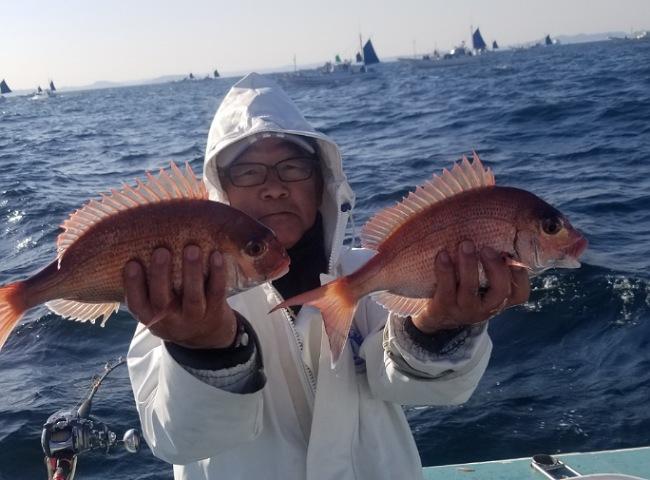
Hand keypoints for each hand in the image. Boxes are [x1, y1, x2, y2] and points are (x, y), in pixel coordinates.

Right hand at [123, 245, 237, 347]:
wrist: (204, 337)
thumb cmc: (173, 309)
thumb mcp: (155, 306)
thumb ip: (147, 284)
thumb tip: (136, 245)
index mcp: (150, 316)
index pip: (136, 303)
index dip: (132, 285)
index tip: (132, 263)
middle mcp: (170, 320)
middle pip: (162, 300)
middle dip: (161, 274)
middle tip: (161, 251)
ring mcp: (194, 317)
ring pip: (192, 297)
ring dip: (192, 272)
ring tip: (192, 249)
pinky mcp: (215, 311)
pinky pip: (216, 292)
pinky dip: (218, 274)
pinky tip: (216, 255)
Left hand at [411, 241, 529, 333]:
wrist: (436, 314)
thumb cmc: (463, 287)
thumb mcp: (482, 280)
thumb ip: (492, 262)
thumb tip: (504, 225)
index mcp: (499, 299)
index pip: (520, 293)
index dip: (521, 275)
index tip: (513, 254)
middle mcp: (485, 307)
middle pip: (500, 291)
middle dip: (495, 267)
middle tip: (487, 248)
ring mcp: (464, 309)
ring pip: (470, 289)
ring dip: (469, 265)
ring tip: (465, 244)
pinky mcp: (444, 307)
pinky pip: (446, 289)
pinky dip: (445, 270)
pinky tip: (442, 254)